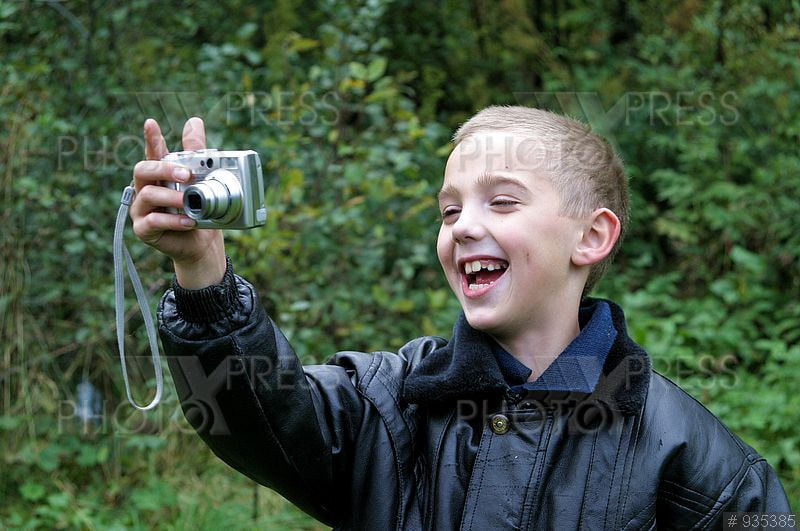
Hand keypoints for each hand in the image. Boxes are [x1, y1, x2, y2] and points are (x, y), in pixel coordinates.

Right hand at [130, 117, 226, 287]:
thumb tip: (194, 121)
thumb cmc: (198, 211)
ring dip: (171, 197)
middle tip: (186, 175)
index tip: (151, 123)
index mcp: (159, 175)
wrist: (201, 245)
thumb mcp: (201, 181)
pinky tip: (187, 221)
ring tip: (189, 202)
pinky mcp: (143, 229)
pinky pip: (152, 221)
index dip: (151, 138)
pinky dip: (171, 221)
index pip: (152, 152)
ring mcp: (142, 209)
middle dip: (164, 169)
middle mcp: (146, 188)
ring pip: (148, 195)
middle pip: (143, 169)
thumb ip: (195, 152)